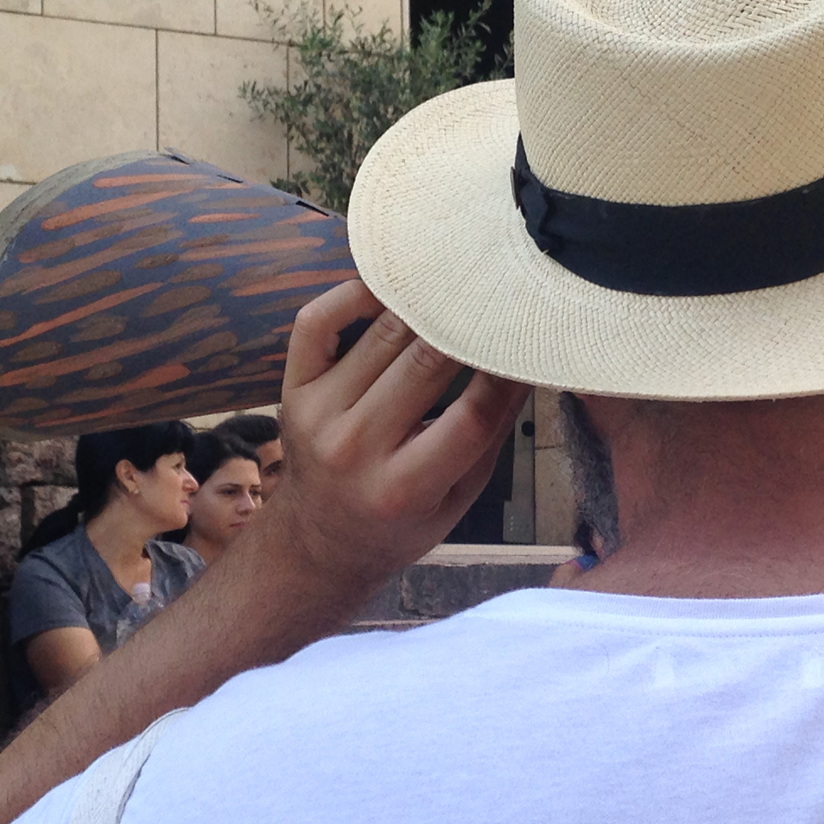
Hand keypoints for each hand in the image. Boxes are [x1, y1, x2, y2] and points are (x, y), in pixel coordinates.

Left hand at [276, 281, 529, 588]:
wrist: (320, 541)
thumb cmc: (401, 522)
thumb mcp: (458, 499)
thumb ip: (490, 435)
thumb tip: (525, 365)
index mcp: (404, 488)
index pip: (470, 414)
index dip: (505, 371)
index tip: (529, 339)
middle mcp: (356, 448)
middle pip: (427, 364)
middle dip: (469, 324)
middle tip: (501, 292)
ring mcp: (318, 414)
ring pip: (382, 333)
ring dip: (425, 303)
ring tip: (456, 282)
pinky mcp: (293, 388)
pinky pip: (318, 321)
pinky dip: (354, 294)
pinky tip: (390, 288)